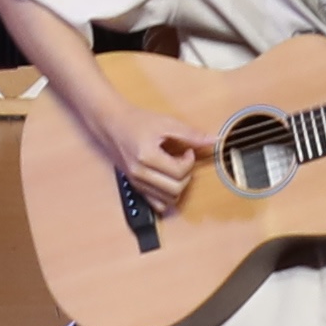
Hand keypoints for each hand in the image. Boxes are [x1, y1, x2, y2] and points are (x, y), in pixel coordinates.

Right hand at [46, 52, 205, 196]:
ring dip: (178, 186)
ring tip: (174, 168)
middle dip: (186, 175)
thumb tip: (213, 140)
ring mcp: (136, 182)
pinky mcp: (135, 186)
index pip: (179, 172)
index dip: (189, 161)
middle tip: (182, 160)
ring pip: (168, 200)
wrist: (112, 124)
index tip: (187, 151)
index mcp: (147, 157)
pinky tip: (167, 179)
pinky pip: (156, 204)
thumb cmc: (136, 121)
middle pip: (176, 189)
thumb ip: (191, 134)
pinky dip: (167, 196)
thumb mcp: (166, 123)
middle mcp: (140, 173)